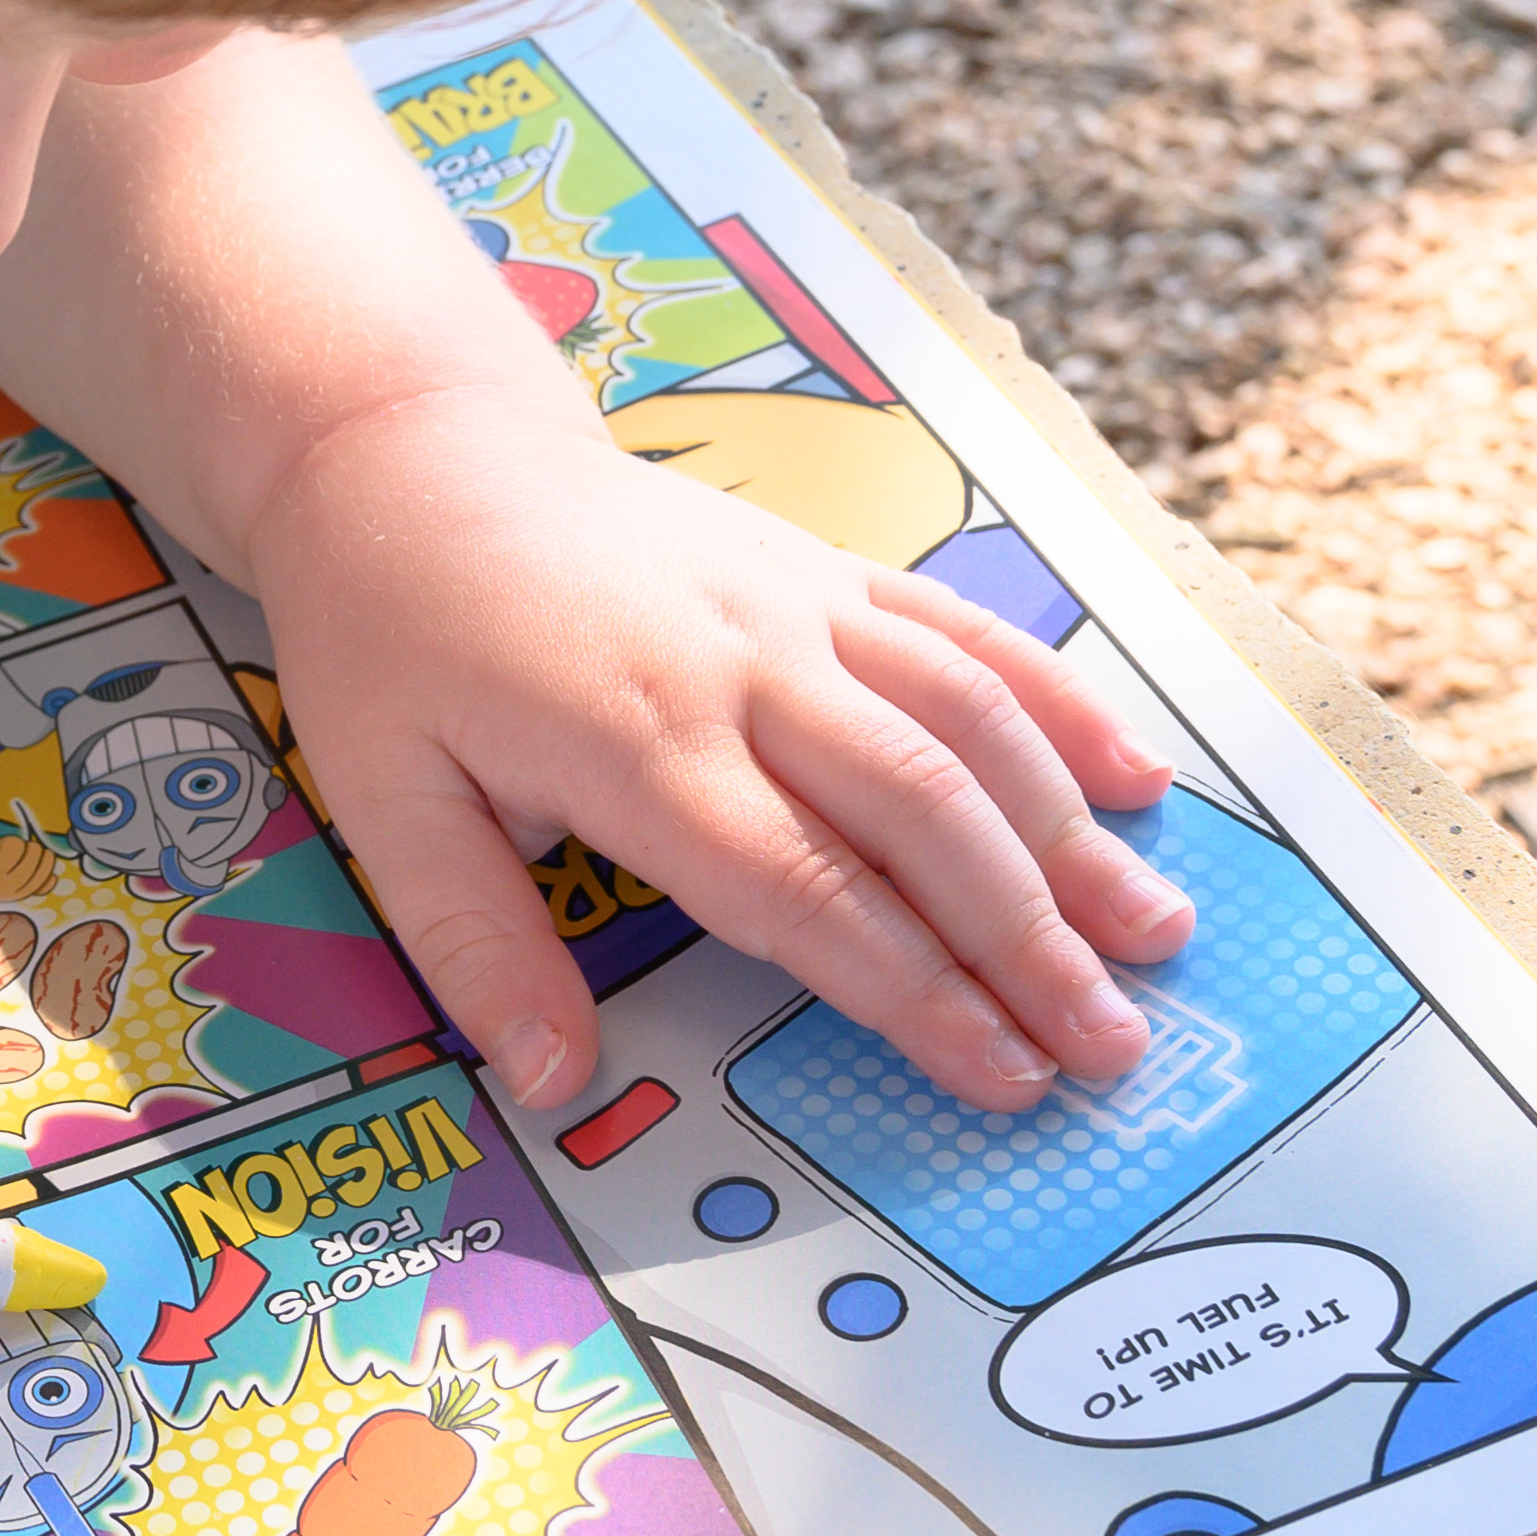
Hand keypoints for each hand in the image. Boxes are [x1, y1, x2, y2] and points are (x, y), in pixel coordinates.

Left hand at [254, 376, 1187, 1119]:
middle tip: (1113, 1044)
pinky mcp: (825, 563)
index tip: (1004, 1076)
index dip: (915, 993)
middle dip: (1029, 938)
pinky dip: (1059, 702)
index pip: (805, 891)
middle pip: (918, 813)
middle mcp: (740, 666)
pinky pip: (964, 630)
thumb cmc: (391, 639)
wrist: (413, 452)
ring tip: (1155, 932)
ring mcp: (797, 603)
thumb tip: (552, 1083)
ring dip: (1071, 830)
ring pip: (969, 720)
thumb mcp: (380, 801)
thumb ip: (474, 945)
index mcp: (632, 741)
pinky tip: (1138, 775)